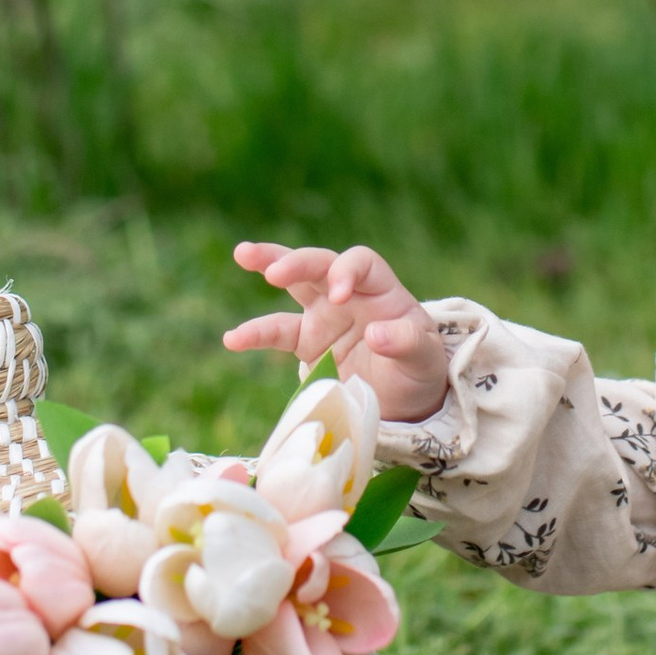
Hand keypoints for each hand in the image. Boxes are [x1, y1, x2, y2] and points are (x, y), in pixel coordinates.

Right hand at [225, 241, 452, 423]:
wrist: (404, 402)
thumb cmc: (419, 369)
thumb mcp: (424, 357)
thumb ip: (406, 342)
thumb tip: (376, 334)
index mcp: (380, 289)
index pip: (360, 263)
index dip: (346, 272)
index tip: (338, 296)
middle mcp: (348, 295)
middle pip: (319, 264)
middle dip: (297, 262)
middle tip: (275, 273)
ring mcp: (324, 316)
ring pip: (293, 283)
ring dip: (269, 263)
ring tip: (242, 252)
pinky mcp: (307, 344)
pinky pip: (277, 334)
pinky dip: (254, 335)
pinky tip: (231, 339)